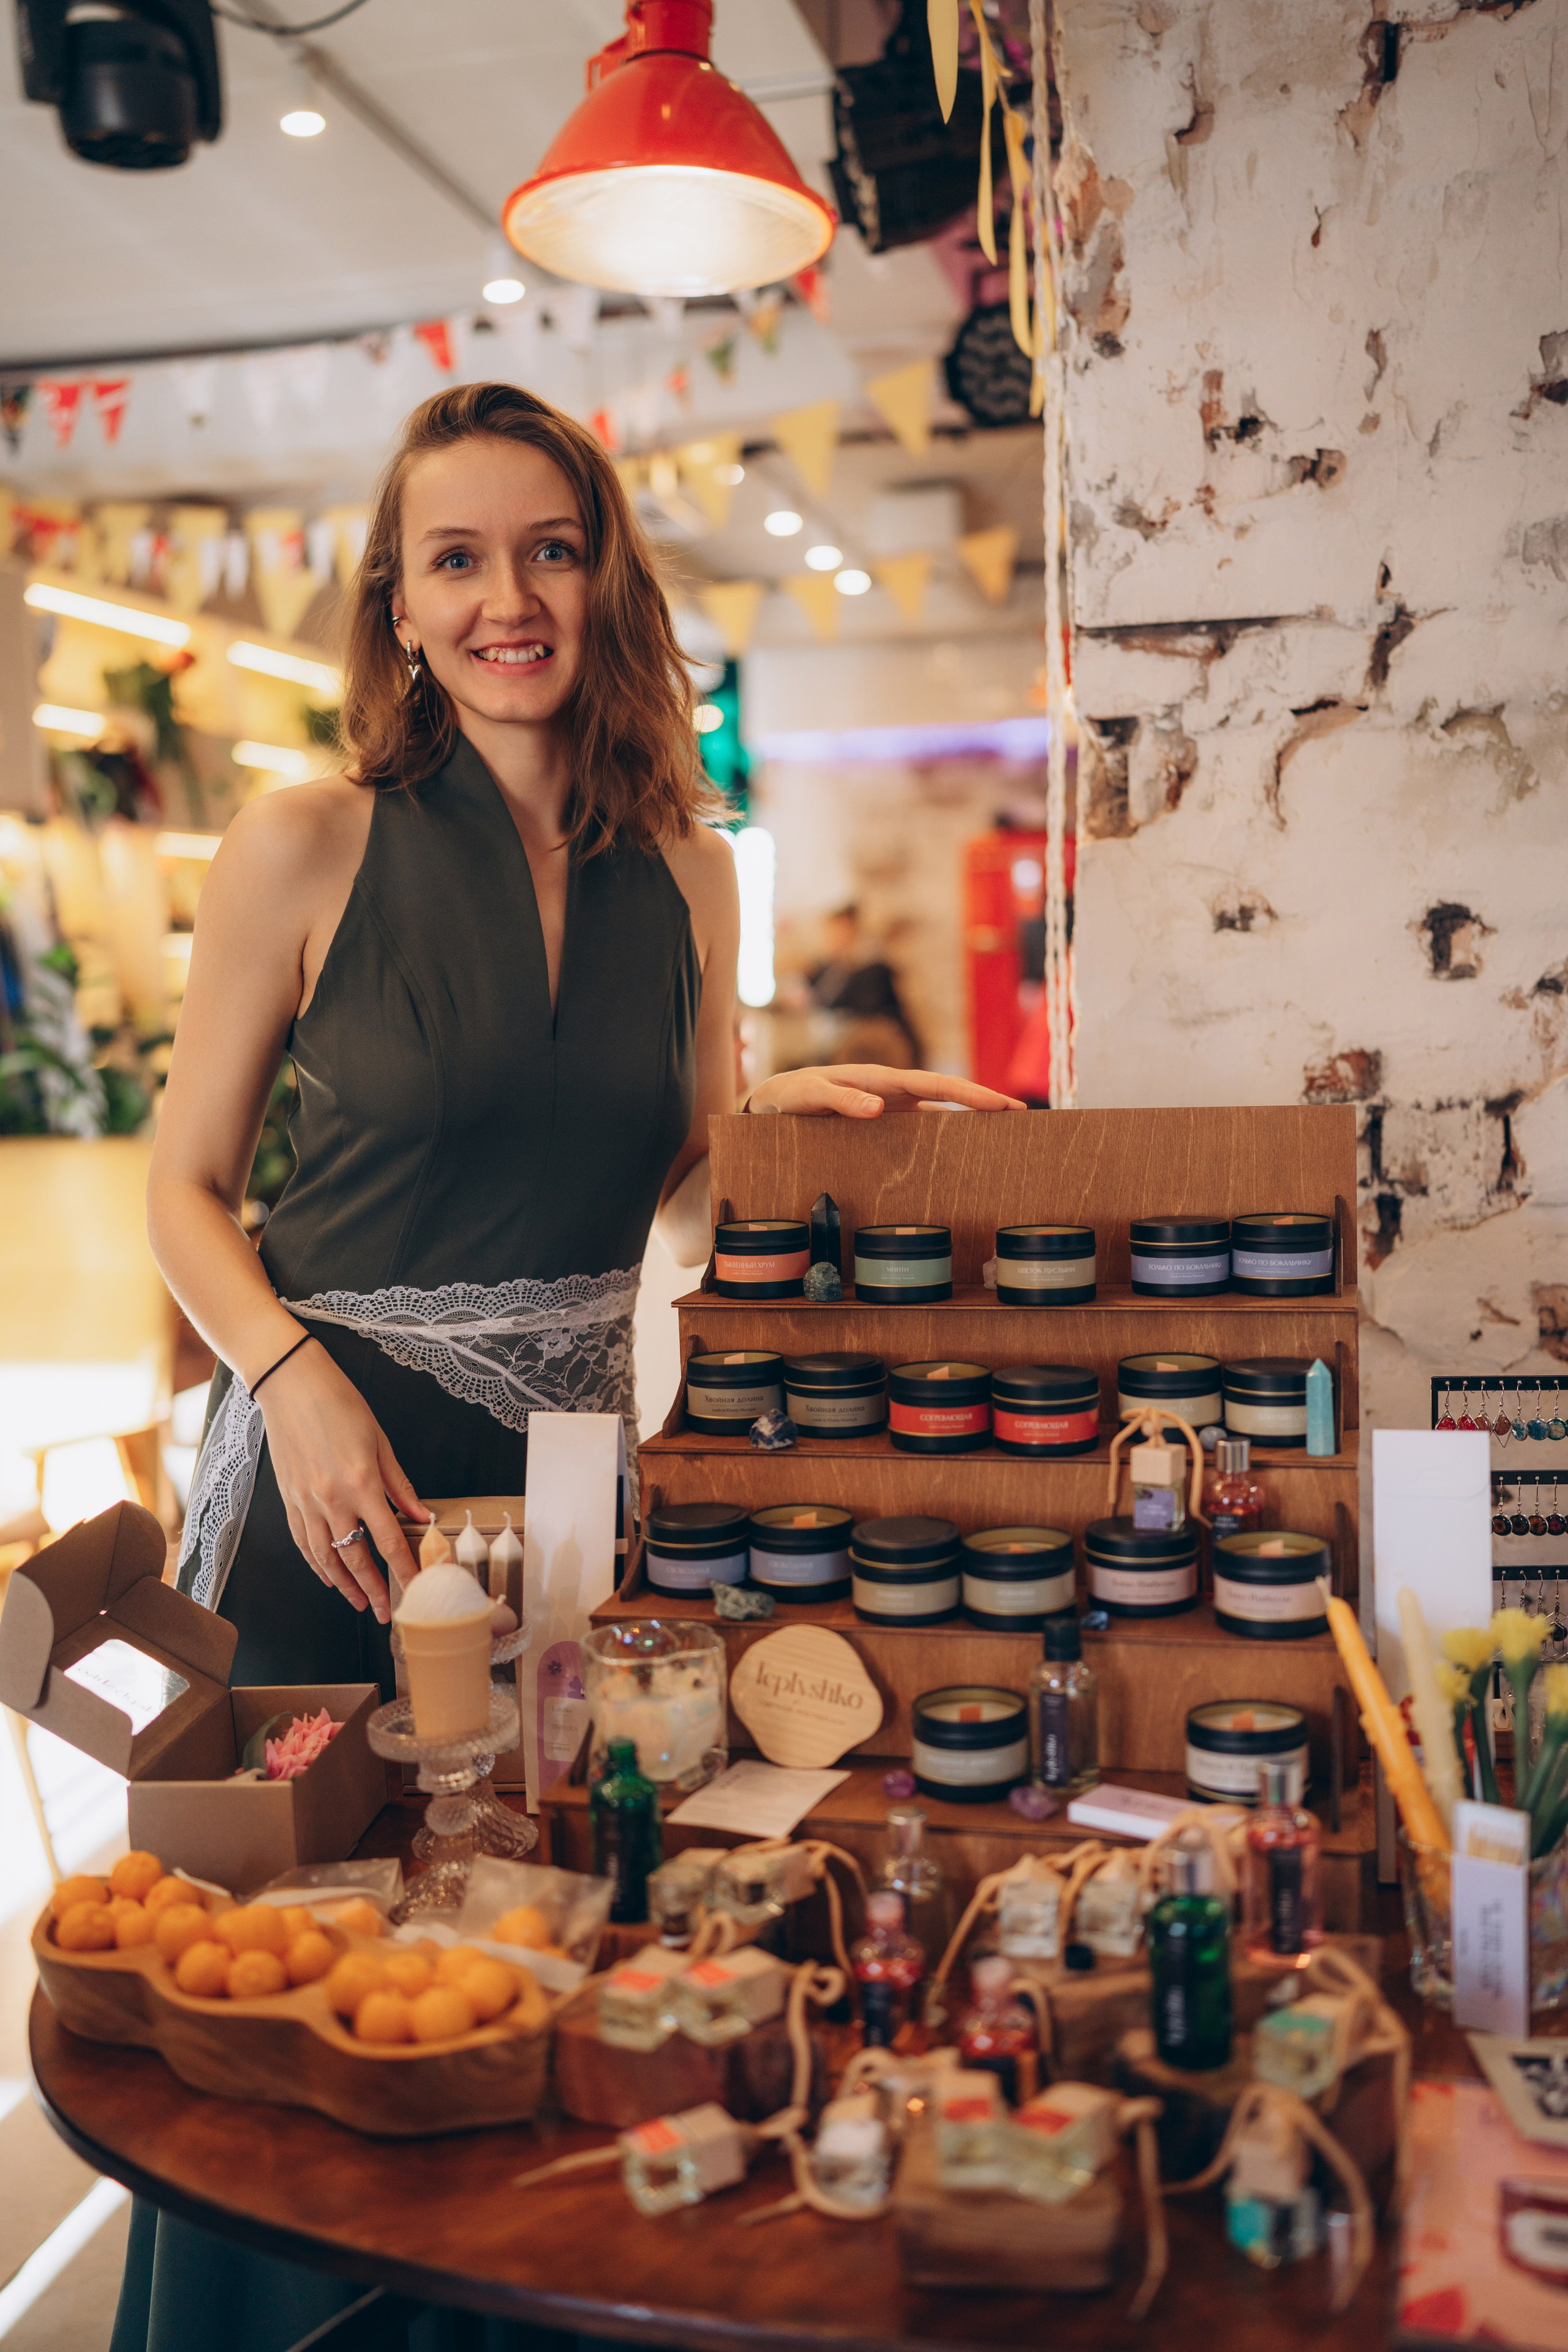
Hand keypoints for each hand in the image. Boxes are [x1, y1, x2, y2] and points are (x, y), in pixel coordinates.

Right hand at [255, 1339, 423, 1620]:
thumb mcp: (381, 1442)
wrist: (291, 1385)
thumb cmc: (341, 1405)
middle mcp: (331, 1499)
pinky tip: (328, 1576)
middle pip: (355, 1558)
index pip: (388, 1541)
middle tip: (388, 1614)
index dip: (405, 1570)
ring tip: (361, 1603)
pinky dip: (316, 1563)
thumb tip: (422, 1517)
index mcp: (361, 1483)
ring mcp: (305, 1502)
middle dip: (374, 1589)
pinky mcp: (288, 1499)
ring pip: (325, 1557)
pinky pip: (304, 1542)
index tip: (418, 1589)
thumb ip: (400, 1486)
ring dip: (344, 1585)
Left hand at [746, 1064, 1026, 1116]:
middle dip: (983, 1102)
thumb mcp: (810, 1097)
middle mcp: (893, 1090)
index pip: (934, 1084)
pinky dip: (947, 1134)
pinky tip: (964, 1150)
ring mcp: (892, 1106)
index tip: (1000, 1104)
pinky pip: (923, 1127)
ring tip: (1004, 1132)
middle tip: (1020, 1114)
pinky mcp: (886, 1122)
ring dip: (970, 1119)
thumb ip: (841, 1100)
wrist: (776, 1100)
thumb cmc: (792, 1095)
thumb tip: (878, 1107)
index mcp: (881, 1079)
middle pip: (947, 1094)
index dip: (969, 1094)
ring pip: (940, 1111)